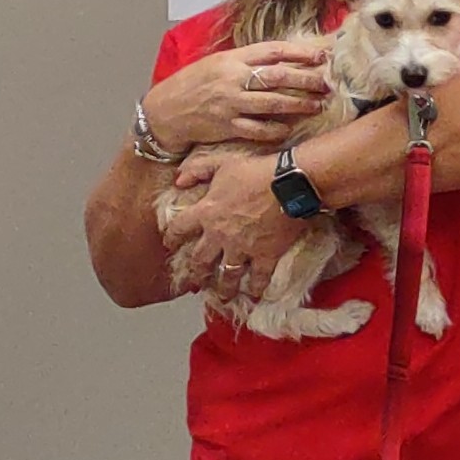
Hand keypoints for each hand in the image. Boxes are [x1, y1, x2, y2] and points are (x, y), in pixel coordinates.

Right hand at [141, 40, 328, 153]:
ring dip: (299, 105)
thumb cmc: (192, 85)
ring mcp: (229, 103)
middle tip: (327, 84)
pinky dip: (277, 129)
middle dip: (306, 80)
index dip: (299, 53)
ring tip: (317, 105)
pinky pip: (259, 129)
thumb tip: (282, 59)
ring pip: (272, 103)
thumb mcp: (216, 64)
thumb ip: (245, 61)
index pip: (271, 51)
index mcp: (230, 60)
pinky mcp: (227, 126)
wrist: (163, 111)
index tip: (321, 57)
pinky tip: (290, 128)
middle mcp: (231, 79)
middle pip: (277, 77)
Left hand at [161, 151, 308, 298]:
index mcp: (206, 212)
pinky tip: (256, 294)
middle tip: (194, 282)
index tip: (169, 245)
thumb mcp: (222, 162)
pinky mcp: (266, 255)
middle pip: (201, 259)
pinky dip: (258, 287)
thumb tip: (178, 180)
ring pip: (228, 274)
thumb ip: (197, 169)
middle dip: (196, 272)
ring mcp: (243, 247)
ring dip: (224, 287)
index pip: (180, 228)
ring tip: (223, 296)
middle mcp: (220, 235)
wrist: (290, 185)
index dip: (172, 237)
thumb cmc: (257, 171)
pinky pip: (260, 276)